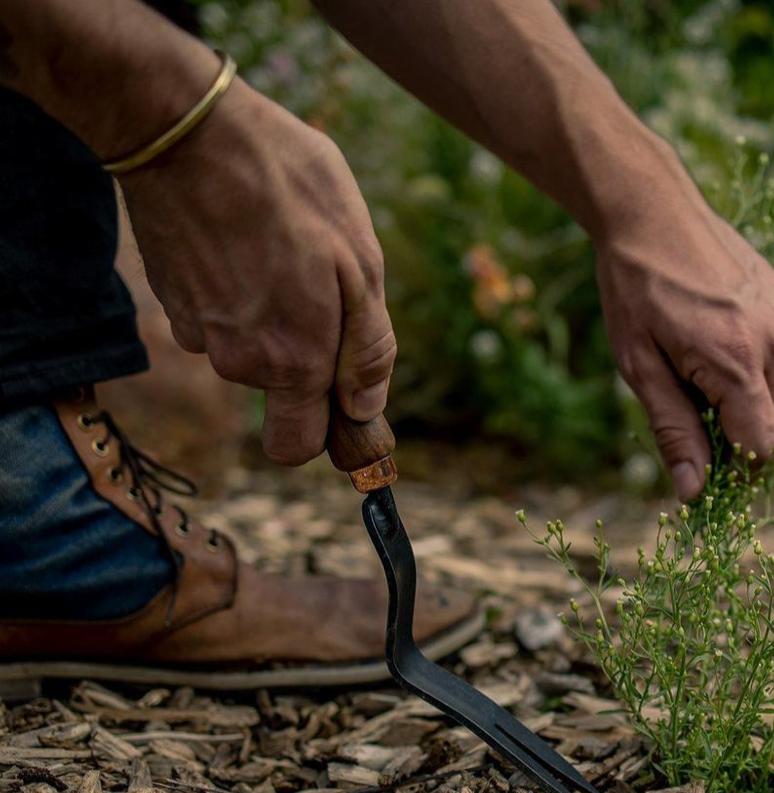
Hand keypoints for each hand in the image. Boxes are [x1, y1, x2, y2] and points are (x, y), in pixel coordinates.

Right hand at [118, 79, 394, 464]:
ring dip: (274, 312)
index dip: (325, 430)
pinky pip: (219, 316)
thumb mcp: (360, 261)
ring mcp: (197, 333)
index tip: (342, 399)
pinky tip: (244, 237)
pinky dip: (237, 289)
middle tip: (321, 285)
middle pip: (282, 389)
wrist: (185, 129)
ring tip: (281, 246)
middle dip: (308, 353)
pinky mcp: (171, 301)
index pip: (297, 447)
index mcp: (292, 360)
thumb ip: (367, 347)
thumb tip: (364, 407)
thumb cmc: (289, 187)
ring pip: (251, 347)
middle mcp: (238, 362)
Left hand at [597, 189, 773, 501]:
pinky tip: (711, 333)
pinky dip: (748, 363)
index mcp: (737, 363)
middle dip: (729, 430)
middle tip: (680, 400)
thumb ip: (673, 431)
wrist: (652, 211)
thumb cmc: (636, 290)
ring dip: (737, 395)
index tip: (707, 476)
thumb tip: (694, 492)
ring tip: (691, 356)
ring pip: (772, 391)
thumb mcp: (639, 368)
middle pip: (767, 424)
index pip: (764, 450)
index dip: (738, 475)